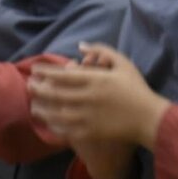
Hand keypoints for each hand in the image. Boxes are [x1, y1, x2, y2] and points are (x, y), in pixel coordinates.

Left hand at [27, 44, 169, 149]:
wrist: (148, 118)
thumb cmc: (136, 89)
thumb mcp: (124, 64)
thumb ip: (102, 51)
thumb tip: (81, 46)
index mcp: (95, 80)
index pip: (63, 75)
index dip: (45, 72)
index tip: (35, 70)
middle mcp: (87, 98)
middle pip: (54, 93)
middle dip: (38, 89)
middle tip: (29, 86)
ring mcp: (87, 116)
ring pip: (55, 113)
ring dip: (41, 108)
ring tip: (34, 105)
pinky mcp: (89, 132)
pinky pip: (64, 129)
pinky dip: (53, 125)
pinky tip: (49, 121)